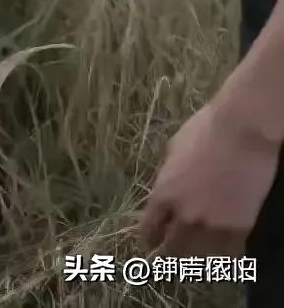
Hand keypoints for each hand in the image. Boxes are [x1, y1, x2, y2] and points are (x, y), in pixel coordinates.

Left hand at [138, 100, 279, 256]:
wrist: (241, 130)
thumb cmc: (203, 129)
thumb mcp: (173, 148)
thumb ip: (168, 174)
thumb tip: (167, 185)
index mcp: (164, 192)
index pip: (149, 227)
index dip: (147, 238)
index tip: (147, 243)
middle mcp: (185, 214)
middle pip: (172, 247)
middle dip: (167, 252)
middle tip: (166, 256)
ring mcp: (214, 223)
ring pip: (199, 254)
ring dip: (193, 255)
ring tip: (192, 257)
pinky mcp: (240, 226)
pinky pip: (228, 252)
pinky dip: (222, 253)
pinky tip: (220, 252)